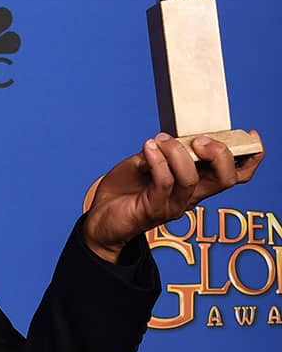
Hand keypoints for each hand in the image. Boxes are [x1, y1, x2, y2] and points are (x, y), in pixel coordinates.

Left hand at [84, 131, 263, 262]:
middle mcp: (191, 196)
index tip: (251, 134)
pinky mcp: (153, 210)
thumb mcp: (146, 162)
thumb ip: (162, 152)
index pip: (234, 175)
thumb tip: (169, 139)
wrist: (101, 217)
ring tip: (159, 140)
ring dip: (176, 153)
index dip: (249, 157)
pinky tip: (147, 149)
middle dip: (220, 154)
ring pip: (191, 178)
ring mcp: (173, 205)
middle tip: (198, 140)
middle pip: (227, 179)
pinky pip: (163, 182)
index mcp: (196, 183)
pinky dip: (157, 161)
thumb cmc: (126, 188)